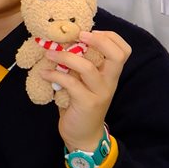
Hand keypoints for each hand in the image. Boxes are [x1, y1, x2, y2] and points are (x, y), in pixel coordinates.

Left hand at [47, 28, 130, 152]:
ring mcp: (100, 93)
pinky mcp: (87, 103)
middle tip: (78, 36)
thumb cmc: (81, 104)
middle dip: (98, 40)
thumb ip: (80, 65)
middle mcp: (109, 82)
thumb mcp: (84, 82)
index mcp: (110, 74)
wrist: (83, 136)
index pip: (123, 50)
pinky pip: (71, 83)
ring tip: (49, 52)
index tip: (89, 31)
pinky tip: (44, 73)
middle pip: (117, 56)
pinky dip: (55, 75)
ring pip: (88, 68)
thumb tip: (62, 41)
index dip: (110, 37)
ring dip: (65, 56)